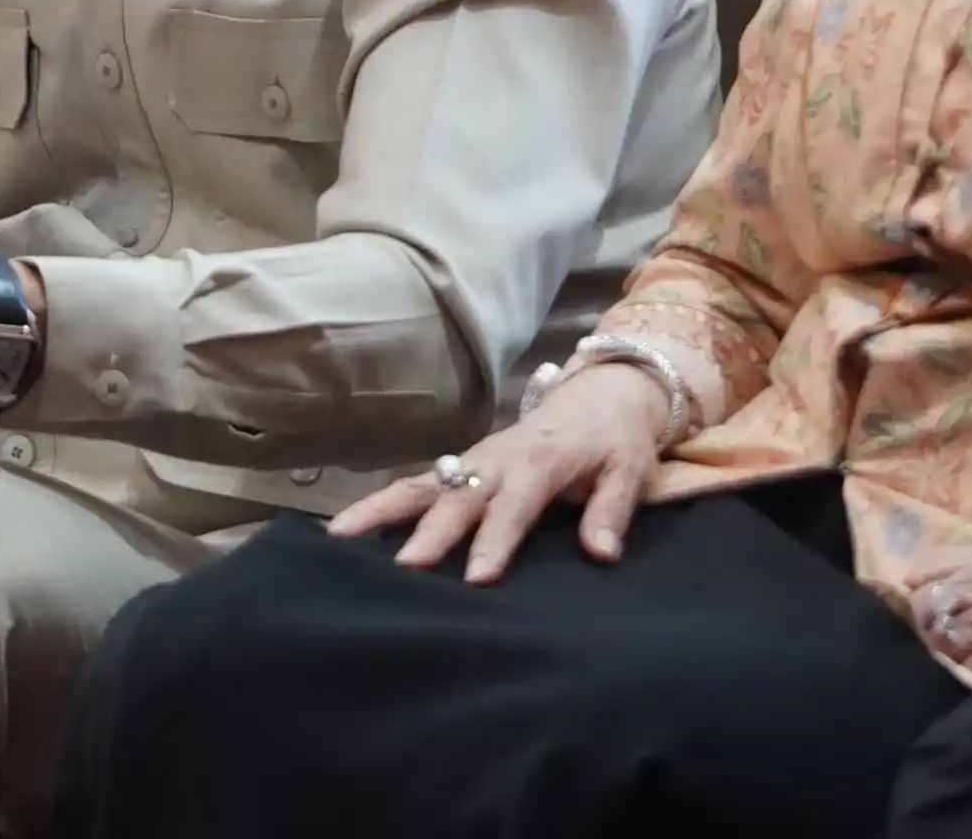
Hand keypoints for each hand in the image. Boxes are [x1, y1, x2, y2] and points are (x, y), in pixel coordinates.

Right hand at [325, 362, 667, 584]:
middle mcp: (497, 460)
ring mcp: (472, 460)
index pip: (515, 506)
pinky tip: (347, 530)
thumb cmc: (615, 438)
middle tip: (405, 568)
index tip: (477, 578)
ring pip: (422, 485)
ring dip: (382, 511)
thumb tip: (601, 554)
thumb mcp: (629, 469)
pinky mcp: (460, 465)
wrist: (601, 393)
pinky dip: (381, 505)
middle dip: (431, 533)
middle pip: (458, 497)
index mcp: (540, 462)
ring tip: (341, 538)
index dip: (495, 541)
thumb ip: (611, 510)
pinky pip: (416, 485)